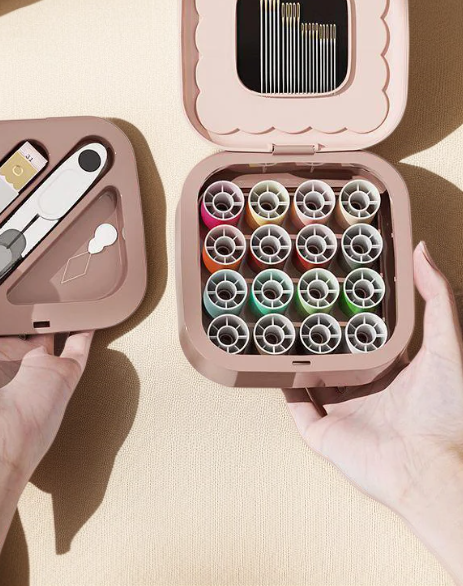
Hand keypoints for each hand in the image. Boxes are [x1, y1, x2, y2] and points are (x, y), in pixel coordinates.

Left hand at [0, 234, 92, 485]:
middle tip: (29, 251)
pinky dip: (89, 324)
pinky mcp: (61, 373)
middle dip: (21, 288)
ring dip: (56, 302)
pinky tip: (92, 304)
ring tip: (62, 270)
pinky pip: (81, 343)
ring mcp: (33, 363)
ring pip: (49, 324)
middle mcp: (1, 355)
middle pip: (14, 314)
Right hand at [286, 241, 462, 582]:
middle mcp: (367, 392)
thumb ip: (437, 296)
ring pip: (311, 380)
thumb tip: (421, 250)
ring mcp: (343, 413)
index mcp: (394, 372)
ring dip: (296, 358)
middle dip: (318, 335)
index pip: (367, 338)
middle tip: (298, 304)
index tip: (334, 288)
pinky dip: (282, 387)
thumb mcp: (446, 342)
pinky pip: (296, 407)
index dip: (351, 315)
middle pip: (335, 358)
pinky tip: (270, 363)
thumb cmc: (444, 411)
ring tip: (279, 328)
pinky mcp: (323, 433)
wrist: (430, 466)